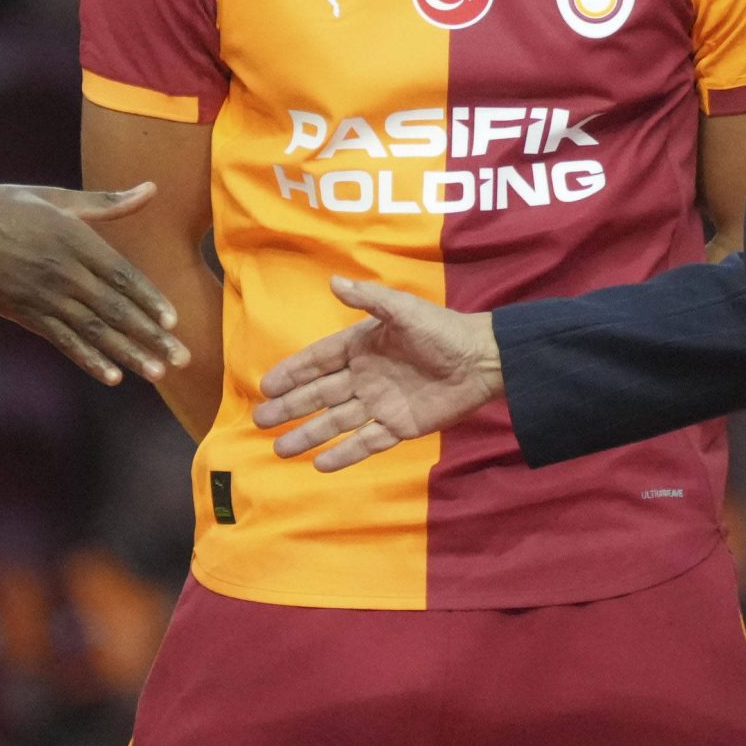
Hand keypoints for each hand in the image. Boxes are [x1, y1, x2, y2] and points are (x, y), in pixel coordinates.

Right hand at [0, 183, 187, 385]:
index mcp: (73, 237)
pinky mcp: (24, 314)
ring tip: (158, 373)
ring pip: (94, 330)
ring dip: (128, 354)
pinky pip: (63, 340)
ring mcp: (42, 295)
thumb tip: (151, 187)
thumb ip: (105, 202)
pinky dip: (88, 359)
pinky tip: (112, 377)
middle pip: (115, 308)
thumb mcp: (54, 197)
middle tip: (183, 358)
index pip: (122, 273)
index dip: (149, 299)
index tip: (174, 319)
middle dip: (151, 335)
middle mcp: (62, 270)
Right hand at [252, 276, 500, 470]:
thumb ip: (369, 299)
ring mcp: (380, 404)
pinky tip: (321, 464)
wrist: (483, 360)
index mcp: (361, 347)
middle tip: (262, 420)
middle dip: (290, 408)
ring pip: (336, 422)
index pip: (318, 362)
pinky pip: (366, 442)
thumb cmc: (442, 329)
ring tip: (281, 449)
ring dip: (309, 435)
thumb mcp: (403, 310)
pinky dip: (344, 454)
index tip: (266, 385)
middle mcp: (364, 377)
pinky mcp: (399, 427)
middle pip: (319, 395)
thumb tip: (334, 282)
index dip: (292, 373)